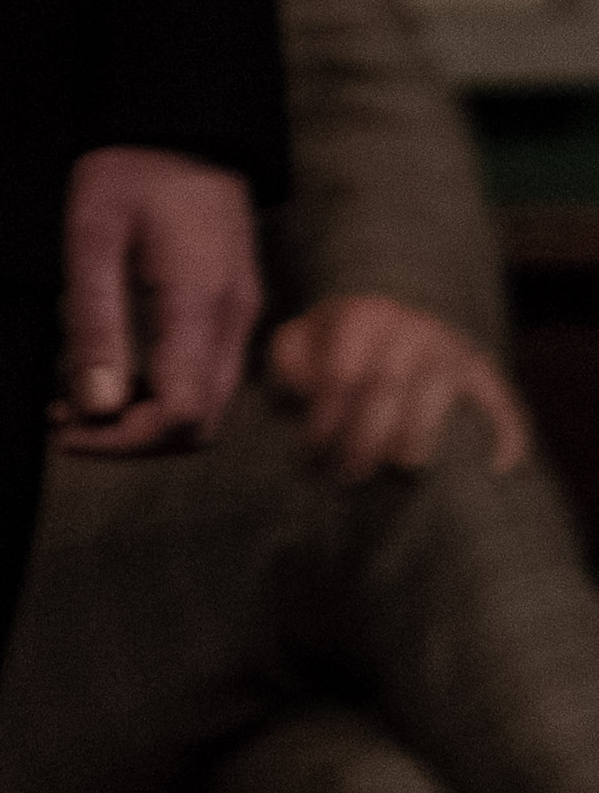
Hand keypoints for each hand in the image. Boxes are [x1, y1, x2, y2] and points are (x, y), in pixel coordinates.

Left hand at [52, 144, 263, 454]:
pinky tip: (109, 374)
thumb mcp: (92, 237)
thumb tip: (95, 407)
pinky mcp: (232, 308)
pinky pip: (206, 376)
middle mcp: (234, 320)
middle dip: (130, 438)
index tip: (63, 429)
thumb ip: (95, 323)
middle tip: (60, 420)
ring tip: (73, 401)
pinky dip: (161, 393)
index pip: (182, 415)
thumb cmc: (130, 171)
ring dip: (144, 420)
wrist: (185, 125)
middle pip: (200, 424)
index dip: (123, 440)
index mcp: (200, 304)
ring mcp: (241, 316)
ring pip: (206, 405)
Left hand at [271, 292, 534, 485]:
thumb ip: (285, 365)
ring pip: (436, 398)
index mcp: (362, 315)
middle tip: (347, 476)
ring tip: (396, 473)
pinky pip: (502, 402)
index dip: (325, 420)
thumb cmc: (329, 345)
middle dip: (363, 440)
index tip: (311, 456)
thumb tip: (288, 402)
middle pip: (387, 388)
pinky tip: (498, 468)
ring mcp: (451, 347)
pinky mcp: (482, 370)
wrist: (383, 320)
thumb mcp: (296, 343)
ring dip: (414, 442)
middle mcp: (412, 326)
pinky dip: (508, 434)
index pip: (342, 374)